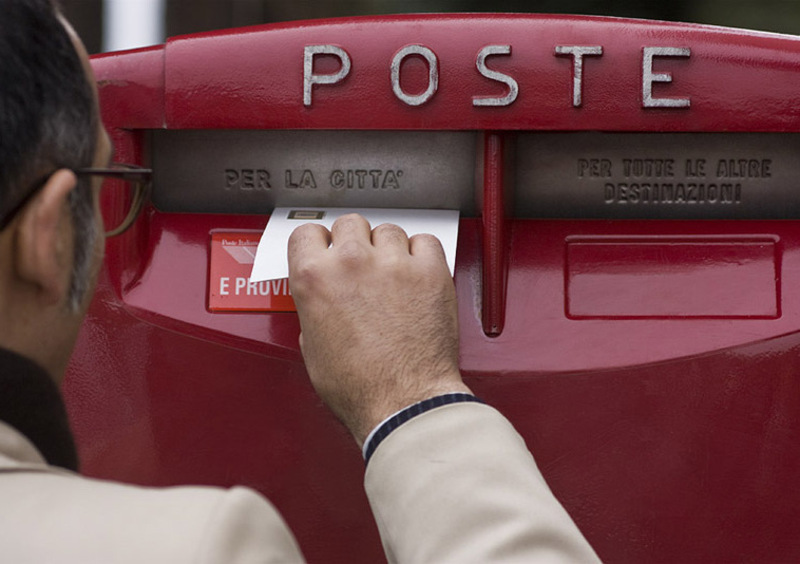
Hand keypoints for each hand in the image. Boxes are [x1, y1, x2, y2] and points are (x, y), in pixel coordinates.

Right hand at [288, 214, 470, 446]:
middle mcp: (352, 262)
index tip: (327, 250)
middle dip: (354, 242)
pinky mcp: (429, 271)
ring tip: (393, 275)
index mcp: (314, 278)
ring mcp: (393, 263)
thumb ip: (314, 310)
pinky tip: (417, 272)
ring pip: (388, 230)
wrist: (403, 403)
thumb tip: (323, 300)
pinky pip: (425, 241)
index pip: (307, 232)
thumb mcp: (312, 349)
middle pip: (350, 223)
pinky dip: (422, 253)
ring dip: (388, 248)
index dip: (318, 243)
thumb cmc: (359, 386)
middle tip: (362, 265)